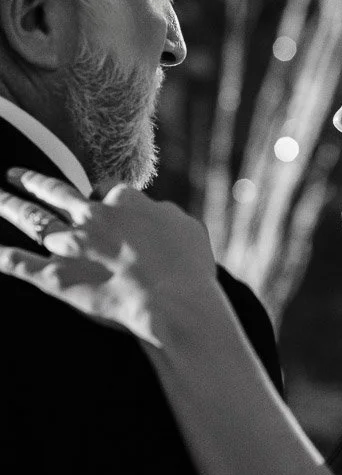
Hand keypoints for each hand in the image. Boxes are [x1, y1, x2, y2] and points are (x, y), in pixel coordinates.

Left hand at [0, 169, 215, 347]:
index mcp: (125, 200)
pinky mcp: (54, 276)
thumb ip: (166, 214)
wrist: (172, 301)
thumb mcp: (188, 227)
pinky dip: (0, 256)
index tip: (95, 201)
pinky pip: (17, 263)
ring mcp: (70, 244)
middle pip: (56, 192)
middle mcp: (92, 216)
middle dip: (33, 182)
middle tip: (13, 174)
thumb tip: (158, 211)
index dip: (100, 197)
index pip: (106, 191)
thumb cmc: (189, 267)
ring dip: (8, 205)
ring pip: (31, 219)